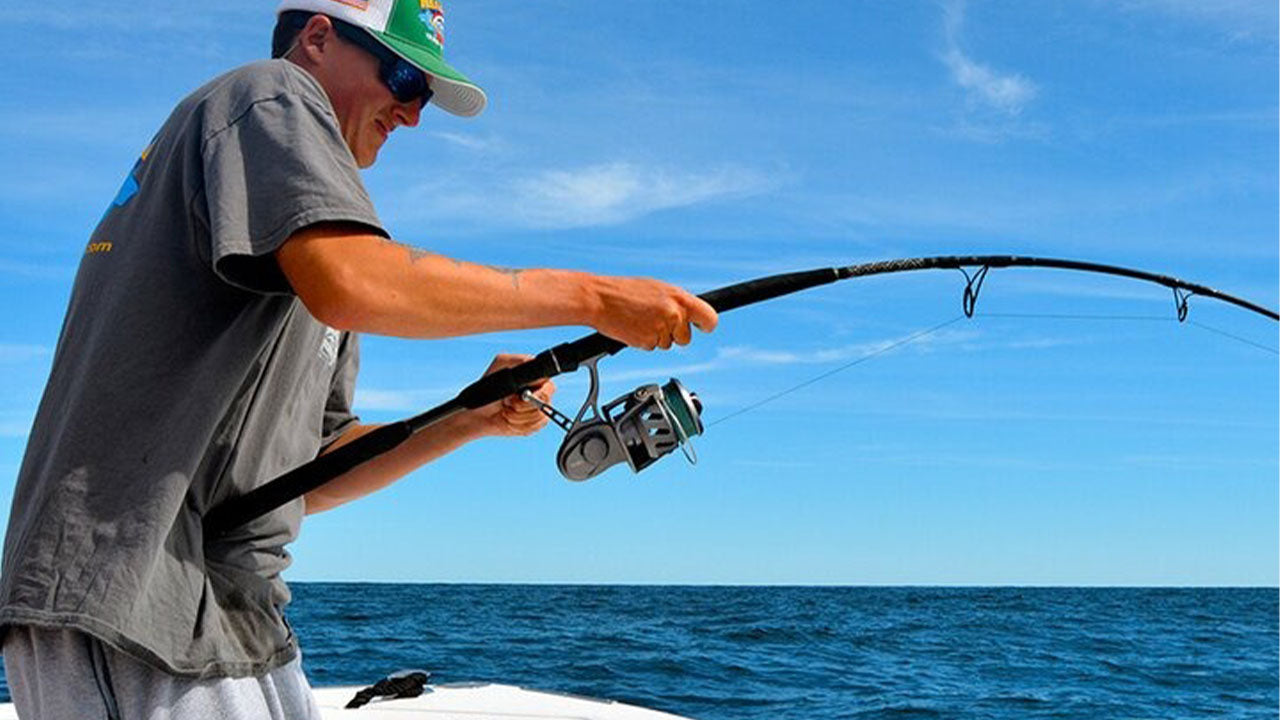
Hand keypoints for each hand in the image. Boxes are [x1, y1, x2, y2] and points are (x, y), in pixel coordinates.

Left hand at [471, 353, 555, 436]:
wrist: (478, 414)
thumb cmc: (487, 388)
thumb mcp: (500, 365)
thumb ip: (518, 360)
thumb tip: (533, 363)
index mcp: (535, 376)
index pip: (547, 381)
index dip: (536, 391)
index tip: (520, 394)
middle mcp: (539, 391)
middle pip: (545, 400)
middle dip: (523, 405)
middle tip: (507, 402)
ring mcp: (539, 408)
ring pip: (540, 416)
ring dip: (518, 416)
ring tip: (505, 410)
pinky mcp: (535, 423)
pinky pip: (534, 427)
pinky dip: (518, 426)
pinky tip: (509, 420)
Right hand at [587, 275, 717, 349]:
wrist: (598, 299)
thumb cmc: (625, 291)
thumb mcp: (657, 289)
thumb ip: (676, 302)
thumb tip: (690, 313)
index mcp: (679, 298)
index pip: (709, 318)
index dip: (706, 325)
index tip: (703, 327)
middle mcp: (673, 314)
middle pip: (686, 338)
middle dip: (674, 334)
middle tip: (656, 320)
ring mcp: (660, 329)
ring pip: (667, 344)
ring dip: (656, 336)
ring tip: (640, 319)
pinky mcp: (646, 342)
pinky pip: (651, 347)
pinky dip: (643, 340)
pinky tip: (633, 327)